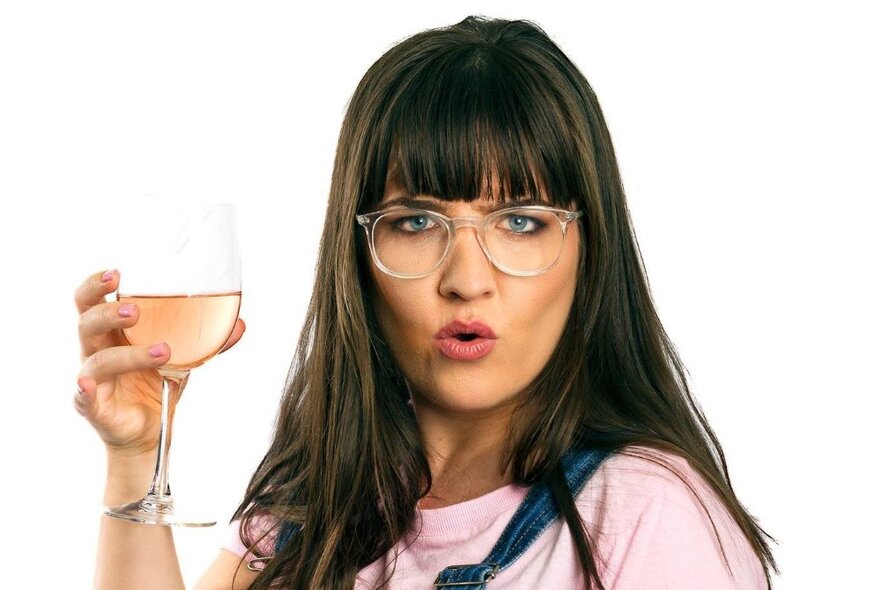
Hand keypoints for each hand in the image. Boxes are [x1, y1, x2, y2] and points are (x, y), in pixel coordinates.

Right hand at [73, 269, 245, 455]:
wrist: (150, 429)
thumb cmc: (157, 382)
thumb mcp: (185, 358)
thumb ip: (209, 341)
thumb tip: (240, 324)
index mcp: (113, 332)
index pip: (92, 301)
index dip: (96, 284)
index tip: (117, 273)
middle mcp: (97, 350)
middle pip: (87, 323)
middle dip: (108, 313)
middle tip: (135, 310)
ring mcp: (93, 379)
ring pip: (98, 360)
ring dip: (129, 354)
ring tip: (163, 350)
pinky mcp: (93, 407)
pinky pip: (83, 398)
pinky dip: (84, 390)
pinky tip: (87, 384)